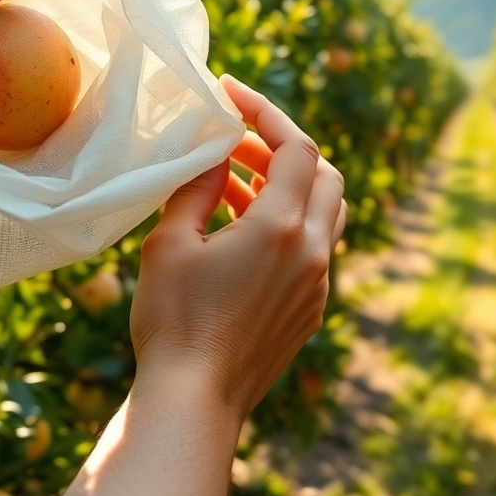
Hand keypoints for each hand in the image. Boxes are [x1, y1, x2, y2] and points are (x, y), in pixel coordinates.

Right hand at [130, 74, 346, 418]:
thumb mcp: (170, 243)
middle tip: (233, 142)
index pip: (297, 147)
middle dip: (281, 147)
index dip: (267, 112)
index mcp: (283, 228)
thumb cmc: (173, 322)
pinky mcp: (310, 310)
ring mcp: (318, 284)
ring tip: (231, 182)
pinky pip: (313, 249)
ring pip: (325, 213)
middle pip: (323, 174)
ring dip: (286, 187)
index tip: (232, 93)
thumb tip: (214, 152)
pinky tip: (238, 232)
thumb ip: (196, 188)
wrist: (195, 402)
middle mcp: (314, 252)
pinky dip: (287, 225)